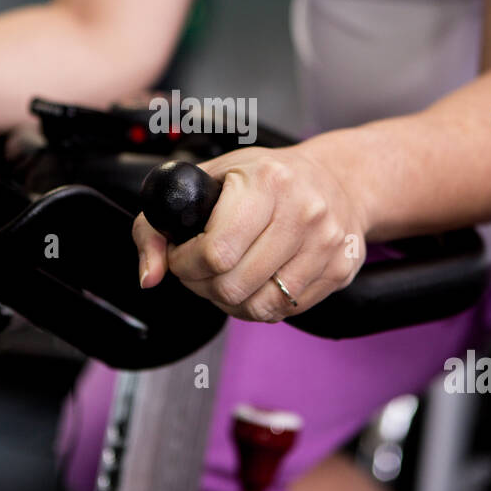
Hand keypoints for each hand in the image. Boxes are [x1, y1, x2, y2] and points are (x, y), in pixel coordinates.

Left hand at [132, 144, 368, 321]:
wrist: (338, 179)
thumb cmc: (267, 178)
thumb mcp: (209, 179)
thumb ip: (159, 226)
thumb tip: (150, 277)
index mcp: (267, 181)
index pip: (216, 252)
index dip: (186, 264)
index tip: (183, 256)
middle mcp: (302, 211)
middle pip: (234, 286)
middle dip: (204, 286)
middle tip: (202, 270)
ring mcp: (325, 243)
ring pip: (259, 306)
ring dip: (231, 301)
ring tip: (227, 278)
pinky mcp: (340, 269)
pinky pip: (285, 312)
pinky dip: (260, 305)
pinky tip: (256, 281)